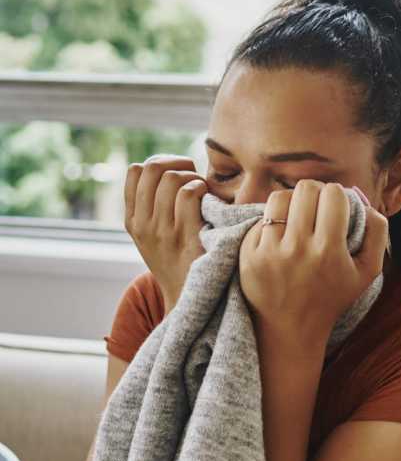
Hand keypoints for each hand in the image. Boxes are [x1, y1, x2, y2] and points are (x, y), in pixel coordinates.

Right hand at [124, 154, 208, 305]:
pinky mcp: (186, 238)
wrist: (186, 297)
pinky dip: (201, 188)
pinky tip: (207, 199)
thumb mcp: (151, 237)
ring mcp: (164, 232)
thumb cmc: (176, 261)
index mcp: (133, 221)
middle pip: (153, 168)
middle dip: (176, 163)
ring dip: (192, 176)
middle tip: (192, 175)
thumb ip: (150, 207)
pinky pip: (188, 195)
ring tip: (201, 189)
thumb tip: (165, 169)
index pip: (135, 172)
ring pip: (172, 179)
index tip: (175, 172)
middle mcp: (144, 225)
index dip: (158, 163)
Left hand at [239, 179, 388, 341]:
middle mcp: (298, 249)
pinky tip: (280, 238)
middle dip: (314, 193)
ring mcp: (270, 252)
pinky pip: (261, 219)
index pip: (333, 194)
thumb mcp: (367, 273)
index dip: (337, 195)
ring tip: (296, 216)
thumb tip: (365, 202)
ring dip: (291, 202)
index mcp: (330, 251)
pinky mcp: (249, 255)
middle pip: (306, 189)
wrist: (290, 331)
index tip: (335, 207)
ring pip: (279, 197)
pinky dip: (272, 223)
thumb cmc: (331, 298)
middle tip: (315, 207)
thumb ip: (377, 234)